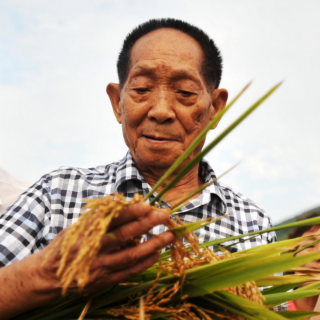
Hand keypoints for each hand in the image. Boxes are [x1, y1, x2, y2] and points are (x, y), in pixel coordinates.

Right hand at [38, 202, 173, 293]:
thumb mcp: (77, 226)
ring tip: (169, 235)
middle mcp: (94, 249)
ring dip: (152, 244)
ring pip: (131, 255)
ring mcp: (101, 267)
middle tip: (164, 215)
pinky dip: (145, 262)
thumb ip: (98, 217)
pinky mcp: (105, 280)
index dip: (130, 212)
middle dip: (147, 224)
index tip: (147, 204)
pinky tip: (157, 253)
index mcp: (87, 232)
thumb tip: (120, 203)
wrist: (50, 276)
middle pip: (125, 235)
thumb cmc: (67, 246)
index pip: (112, 219)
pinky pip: (129, 271)